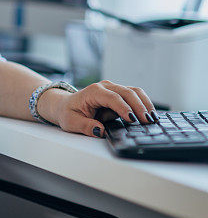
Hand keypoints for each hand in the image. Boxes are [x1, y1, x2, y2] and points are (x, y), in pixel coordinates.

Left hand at [39, 80, 157, 137]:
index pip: (112, 98)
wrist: (65, 105)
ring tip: (153, 118)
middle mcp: (104, 87)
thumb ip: (85, 126)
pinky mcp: (119, 94)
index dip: (124, 108)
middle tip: (148, 121)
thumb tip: (100, 131)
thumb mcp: (71, 122)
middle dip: (139, 107)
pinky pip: (135, 95)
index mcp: (93, 92)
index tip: (132, 119)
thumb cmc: (68, 112)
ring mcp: (113, 89)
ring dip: (145, 104)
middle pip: (127, 93)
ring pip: (134, 92)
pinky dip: (144, 103)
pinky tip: (150, 114)